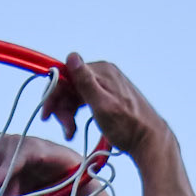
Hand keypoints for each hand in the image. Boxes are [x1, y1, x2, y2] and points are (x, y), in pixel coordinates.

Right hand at [41, 53, 172, 163]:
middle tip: (66, 129)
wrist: (149, 140)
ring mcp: (107, 85)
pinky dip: (78, 114)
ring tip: (71, 133)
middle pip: (70, 86)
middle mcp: (104, 74)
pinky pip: (85, 101)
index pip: (66, 76)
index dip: (53, 95)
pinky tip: (77, 127)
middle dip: (62, 108)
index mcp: (102, 71)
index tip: (46, 114)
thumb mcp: (101, 105)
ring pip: (76, 95)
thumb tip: (71, 55)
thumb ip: (85, 81)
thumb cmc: (127, 126)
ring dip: (68, 114)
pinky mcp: (109, 96)